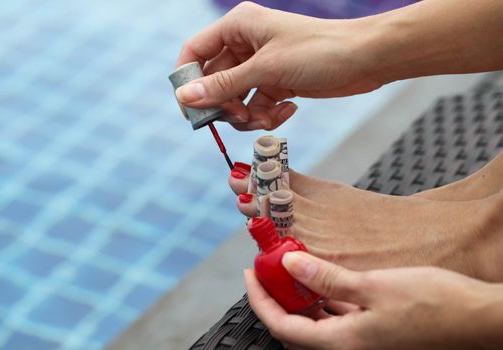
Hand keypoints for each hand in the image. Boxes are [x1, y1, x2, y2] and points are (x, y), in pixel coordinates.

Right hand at [176, 2, 378, 130]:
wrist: (365, 60)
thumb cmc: (318, 51)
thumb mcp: (267, 69)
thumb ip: (224, 86)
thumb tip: (185, 98)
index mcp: (238, 27)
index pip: (196, 52)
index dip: (188, 80)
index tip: (190, 110)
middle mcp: (246, 45)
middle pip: (214, 81)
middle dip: (225, 105)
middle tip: (239, 118)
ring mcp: (261, 65)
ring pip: (235, 99)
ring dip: (247, 115)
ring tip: (267, 118)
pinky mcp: (276, 83)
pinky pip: (257, 105)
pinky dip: (267, 114)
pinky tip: (287, 111)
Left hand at [245, 251, 502, 349]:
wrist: (482, 321)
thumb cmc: (435, 304)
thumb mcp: (374, 287)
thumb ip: (328, 279)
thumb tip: (288, 266)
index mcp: (343, 344)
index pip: (283, 326)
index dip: (260, 301)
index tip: (250, 273)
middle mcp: (349, 349)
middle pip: (296, 328)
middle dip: (277, 298)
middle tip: (268, 269)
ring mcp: (363, 343)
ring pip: (317, 323)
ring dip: (301, 298)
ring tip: (292, 268)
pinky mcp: (376, 333)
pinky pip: (338, 319)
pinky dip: (325, 300)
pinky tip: (325, 279)